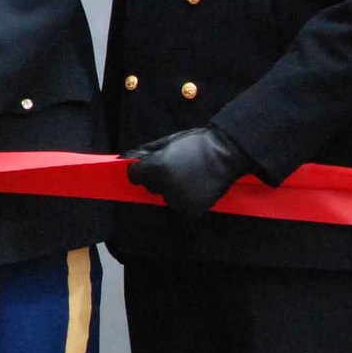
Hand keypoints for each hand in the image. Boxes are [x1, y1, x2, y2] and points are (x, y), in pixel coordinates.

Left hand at [122, 127, 251, 215]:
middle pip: (151, 187)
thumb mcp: (167, 141)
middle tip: (177, 169)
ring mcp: (178, 200)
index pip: (134, 176)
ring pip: (166, 198)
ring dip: (173, 191)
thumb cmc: (196, 143)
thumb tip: (124, 159)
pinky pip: (180, 211)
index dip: (142, 170)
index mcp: (157, 168)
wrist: (227, 153)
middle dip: (158, 179)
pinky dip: (185, 204)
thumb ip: (145, 152)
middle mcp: (165, 186)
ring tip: (190, 178)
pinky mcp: (192, 210)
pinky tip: (194, 190)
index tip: (152, 166)